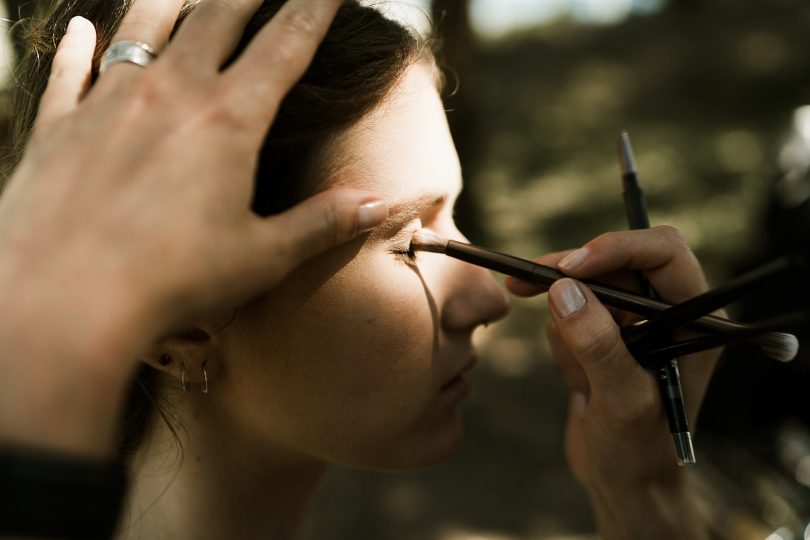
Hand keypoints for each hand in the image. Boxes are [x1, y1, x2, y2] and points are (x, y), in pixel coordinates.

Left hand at [0, 0, 386, 456]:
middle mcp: (169, 94)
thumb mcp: (262, 257)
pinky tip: (80, 30)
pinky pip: (72, 71)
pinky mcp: (59, 129)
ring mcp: (109, 104)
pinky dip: (78, 47)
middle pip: (216, 18)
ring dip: (170, 2)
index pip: (285, 44)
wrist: (63, 299)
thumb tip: (376, 203)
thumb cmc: (173, 281)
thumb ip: (321, 224)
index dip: (314, 7)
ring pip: (143, 29)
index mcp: (228, 121)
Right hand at [507, 227, 717, 538]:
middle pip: (615, 264)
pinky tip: (580, 385)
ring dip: (569, 333)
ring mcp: (636, 324)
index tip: (567, 266)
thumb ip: (598, 346)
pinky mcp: (606, 336)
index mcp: (695, 320)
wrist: (623, 481)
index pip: (662, 254)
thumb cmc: (639, 450)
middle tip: (522, 285)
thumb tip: (564, 290)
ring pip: (584, 292)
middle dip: (571, 279)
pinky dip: (562, 346)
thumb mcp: (622, 402)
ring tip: (583, 383)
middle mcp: (669, 313)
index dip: (615, 249)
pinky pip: (568, 316)